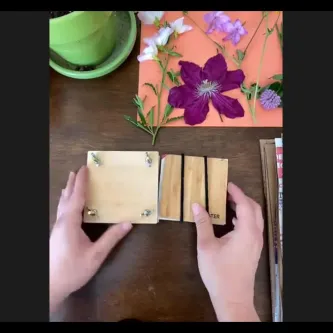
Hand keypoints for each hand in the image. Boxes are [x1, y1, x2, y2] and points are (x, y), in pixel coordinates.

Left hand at [49, 166, 132, 313]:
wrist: (51, 286)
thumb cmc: (73, 270)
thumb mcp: (96, 255)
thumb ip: (111, 238)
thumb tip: (128, 223)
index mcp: (70, 223)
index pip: (77, 198)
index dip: (81, 182)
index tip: (84, 168)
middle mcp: (61, 222)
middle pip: (66, 198)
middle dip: (72, 183)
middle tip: (77, 170)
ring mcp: (57, 228)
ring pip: (62, 205)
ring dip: (68, 192)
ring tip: (71, 183)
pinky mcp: (56, 234)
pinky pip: (61, 211)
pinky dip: (66, 202)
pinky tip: (68, 206)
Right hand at [192, 182, 263, 321]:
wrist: (233, 298)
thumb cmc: (219, 272)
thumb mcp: (206, 246)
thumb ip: (203, 224)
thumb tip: (197, 205)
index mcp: (246, 231)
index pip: (245, 205)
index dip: (236, 192)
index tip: (226, 184)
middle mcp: (255, 235)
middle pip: (254, 209)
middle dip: (242, 197)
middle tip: (226, 191)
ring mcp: (256, 243)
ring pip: (255, 218)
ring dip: (244, 207)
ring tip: (227, 203)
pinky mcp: (253, 249)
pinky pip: (253, 227)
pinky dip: (244, 218)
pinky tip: (231, 221)